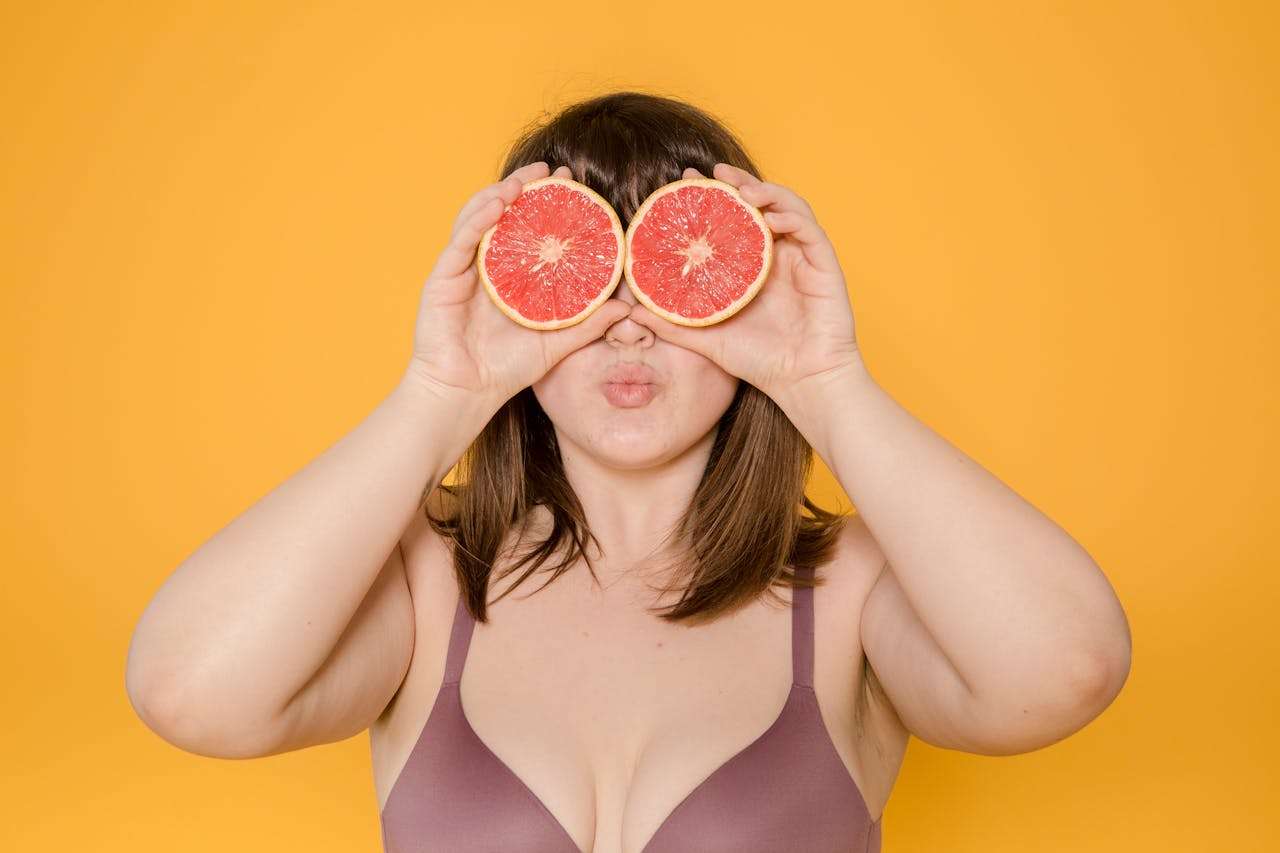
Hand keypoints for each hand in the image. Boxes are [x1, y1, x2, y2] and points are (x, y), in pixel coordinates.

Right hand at [404, 161, 631, 405]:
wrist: (465, 394)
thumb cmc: (505, 370)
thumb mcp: (556, 343)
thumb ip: (588, 324)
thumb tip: (627, 307)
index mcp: (508, 275)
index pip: (527, 227)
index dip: (546, 202)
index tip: (571, 182)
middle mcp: (484, 265)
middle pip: (502, 214)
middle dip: (525, 186)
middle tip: (551, 169)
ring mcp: (461, 269)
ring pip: (478, 217)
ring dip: (499, 194)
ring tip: (524, 180)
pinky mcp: (442, 278)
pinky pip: (461, 240)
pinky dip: (478, 218)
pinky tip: (498, 205)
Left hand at [626, 163, 862, 401]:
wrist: (802, 382)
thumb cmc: (760, 361)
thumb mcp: (707, 338)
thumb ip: (672, 324)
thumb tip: (631, 312)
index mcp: (750, 266)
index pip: (730, 220)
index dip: (712, 197)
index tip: (685, 182)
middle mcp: (776, 255)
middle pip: (759, 205)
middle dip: (737, 182)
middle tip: (713, 173)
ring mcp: (801, 257)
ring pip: (787, 207)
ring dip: (766, 191)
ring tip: (741, 189)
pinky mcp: (824, 264)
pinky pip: (810, 230)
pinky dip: (791, 217)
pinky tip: (769, 218)